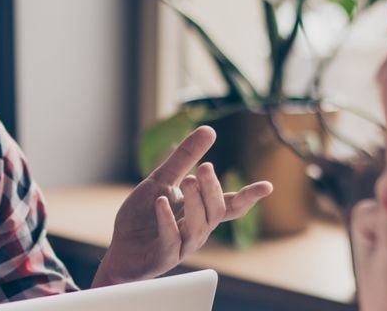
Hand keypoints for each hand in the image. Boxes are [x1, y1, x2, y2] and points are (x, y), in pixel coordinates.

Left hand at [93, 126, 274, 286]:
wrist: (119, 248)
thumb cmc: (143, 216)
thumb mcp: (162, 180)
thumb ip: (185, 157)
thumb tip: (210, 129)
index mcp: (201, 213)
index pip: (231, 205)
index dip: (249, 197)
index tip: (267, 186)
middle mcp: (197, 230)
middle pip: (216, 211)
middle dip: (213, 189)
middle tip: (205, 167)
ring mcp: (182, 245)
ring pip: (199, 227)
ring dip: (195, 203)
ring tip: (187, 180)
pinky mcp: (163, 256)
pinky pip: (170, 239)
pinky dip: (167, 220)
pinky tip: (161, 202)